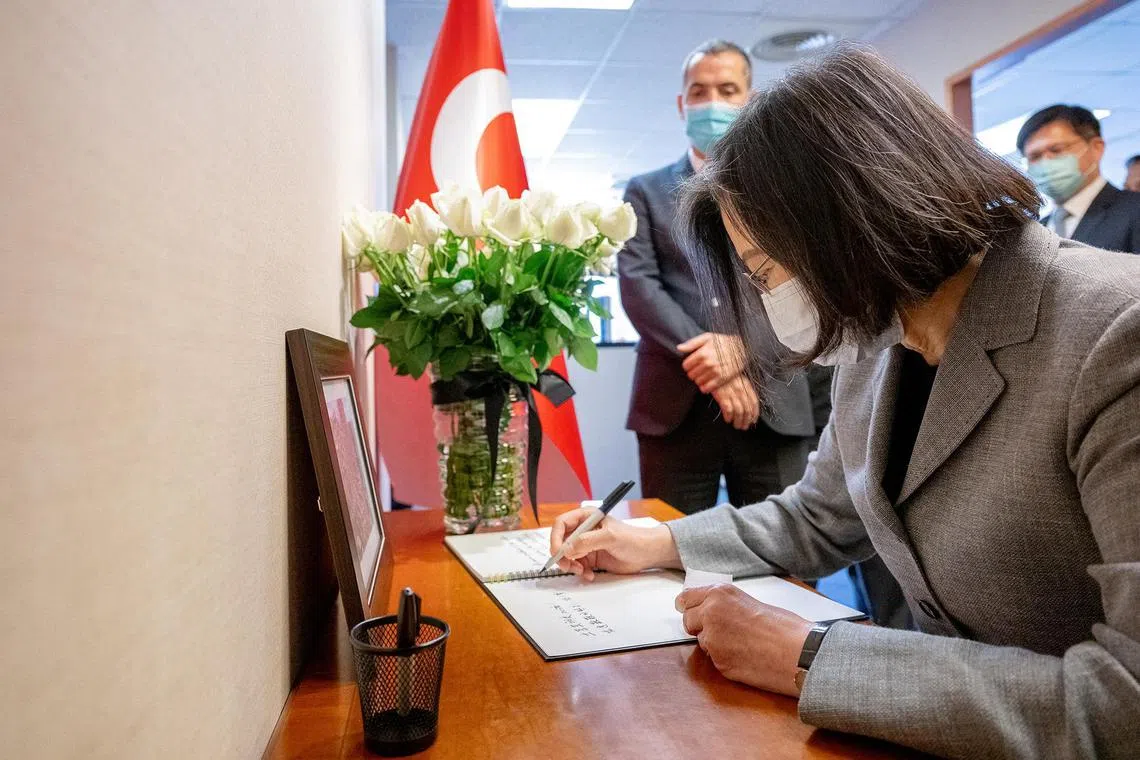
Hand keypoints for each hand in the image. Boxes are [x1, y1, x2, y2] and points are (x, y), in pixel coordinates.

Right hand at [549, 508, 680, 580]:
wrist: (647, 554)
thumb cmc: (633, 539)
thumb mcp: (610, 537)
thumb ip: (588, 541)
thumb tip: (567, 548)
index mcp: (586, 517)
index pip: (561, 524)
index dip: (555, 538)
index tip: (557, 552)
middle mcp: (584, 530)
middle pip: (561, 542)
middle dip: (562, 556)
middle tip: (569, 566)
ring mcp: (587, 545)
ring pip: (567, 556)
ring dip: (571, 566)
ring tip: (583, 571)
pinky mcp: (591, 557)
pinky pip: (577, 565)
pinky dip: (580, 572)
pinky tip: (590, 574)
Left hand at [675, 584, 813, 696]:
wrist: (798, 652)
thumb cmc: (783, 627)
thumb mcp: (748, 602)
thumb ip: (724, 605)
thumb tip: (709, 610)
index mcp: (719, 593)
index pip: (685, 599)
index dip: (688, 607)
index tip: (688, 610)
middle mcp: (710, 613)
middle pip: (687, 621)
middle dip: (700, 626)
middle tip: (722, 631)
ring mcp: (712, 639)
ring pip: (702, 641)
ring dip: (714, 644)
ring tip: (742, 644)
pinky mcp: (718, 662)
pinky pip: (714, 659)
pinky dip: (725, 659)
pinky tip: (745, 656)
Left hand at [678, 333, 744, 391]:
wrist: (742, 348)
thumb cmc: (723, 342)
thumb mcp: (707, 337)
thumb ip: (692, 343)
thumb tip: (679, 348)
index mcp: (702, 353)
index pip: (686, 366)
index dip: (688, 365)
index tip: (693, 364)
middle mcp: (708, 363)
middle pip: (691, 375)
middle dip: (693, 373)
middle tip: (699, 370)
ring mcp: (715, 372)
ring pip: (698, 382)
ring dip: (699, 380)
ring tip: (704, 375)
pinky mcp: (722, 379)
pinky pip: (706, 389)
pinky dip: (704, 387)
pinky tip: (707, 382)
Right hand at [711, 376, 759, 429]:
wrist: (711, 370)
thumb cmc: (724, 377)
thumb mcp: (737, 380)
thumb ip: (743, 391)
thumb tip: (748, 406)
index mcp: (746, 385)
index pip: (754, 402)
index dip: (754, 413)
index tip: (753, 420)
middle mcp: (740, 389)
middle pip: (747, 409)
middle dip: (746, 420)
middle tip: (744, 426)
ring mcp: (731, 392)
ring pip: (739, 411)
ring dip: (738, 421)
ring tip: (736, 425)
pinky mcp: (722, 395)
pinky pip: (728, 409)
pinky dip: (729, 416)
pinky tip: (728, 419)